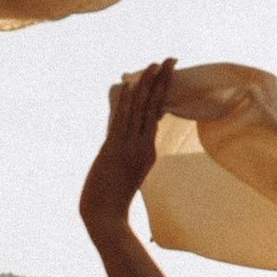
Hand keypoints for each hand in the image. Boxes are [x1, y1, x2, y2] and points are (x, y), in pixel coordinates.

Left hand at [78, 58, 178, 229]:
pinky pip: (123, 119)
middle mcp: (142, 147)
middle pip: (154, 107)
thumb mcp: (127, 176)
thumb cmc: (114, 202)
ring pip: (141, 110)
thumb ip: (129, 157)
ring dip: (147, 84)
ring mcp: (128, 147)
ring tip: (155, 64)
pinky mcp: (114, 149)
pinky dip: (128, 101)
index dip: (162, 93)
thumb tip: (126, 142)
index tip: (168, 73)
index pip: (156, 115)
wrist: (105, 217)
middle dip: (162, 81)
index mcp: (148, 153)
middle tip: (171, 59)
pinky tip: (133, 84)